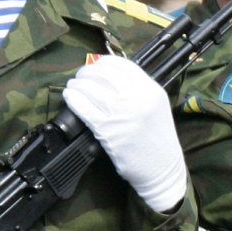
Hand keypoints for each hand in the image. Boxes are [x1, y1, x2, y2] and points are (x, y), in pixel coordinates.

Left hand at [64, 56, 187, 212]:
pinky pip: (84, 108)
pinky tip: (70, 97)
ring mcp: (122, 113)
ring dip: (77, 85)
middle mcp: (137, 98)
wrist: (162, 168)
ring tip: (73, 87)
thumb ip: (139, 90)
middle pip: (102, 73)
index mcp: (152, 90)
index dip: (102, 62)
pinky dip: (73, 99)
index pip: (121, 65)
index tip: (96, 67)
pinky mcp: (107, 129)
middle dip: (86, 72)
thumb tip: (109, 76)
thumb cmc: (158, 138)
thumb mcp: (156, 106)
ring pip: (90, 88)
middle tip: (81, 78)